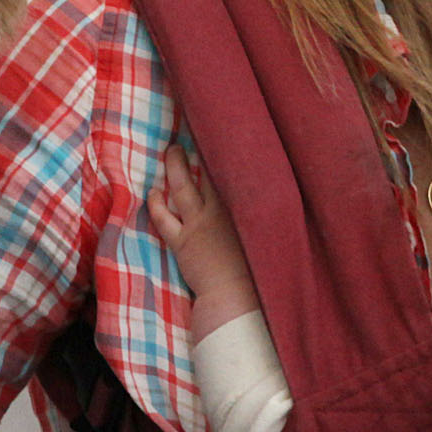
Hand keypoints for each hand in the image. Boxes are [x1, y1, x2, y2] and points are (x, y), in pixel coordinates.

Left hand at [148, 144, 260, 338]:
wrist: (237, 299)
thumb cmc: (263, 274)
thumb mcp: (276, 238)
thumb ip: (274, 217)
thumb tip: (278, 200)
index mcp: (244, 208)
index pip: (234, 171)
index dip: (228, 151)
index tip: (226, 132)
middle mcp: (220, 210)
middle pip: (206, 171)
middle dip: (199, 149)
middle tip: (192, 134)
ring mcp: (198, 225)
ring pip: (182, 188)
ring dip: (175, 167)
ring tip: (172, 151)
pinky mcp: (182, 243)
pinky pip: (164, 218)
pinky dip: (157, 203)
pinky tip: (154, 192)